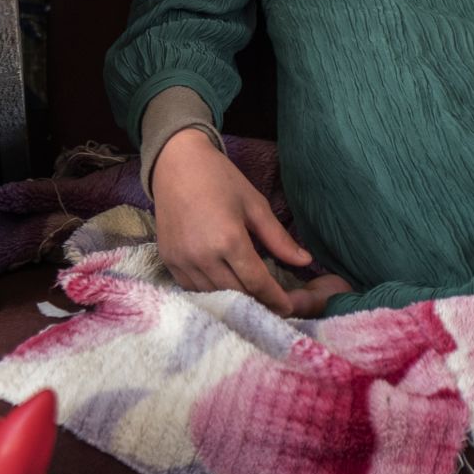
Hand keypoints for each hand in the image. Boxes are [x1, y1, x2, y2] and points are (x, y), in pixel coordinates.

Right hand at [150, 129, 351, 316]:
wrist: (175, 163)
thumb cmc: (220, 179)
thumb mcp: (255, 205)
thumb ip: (279, 238)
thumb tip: (305, 261)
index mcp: (229, 239)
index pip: (257, 282)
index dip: (275, 299)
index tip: (289, 309)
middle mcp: (203, 255)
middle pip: (237, 294)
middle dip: (258, 303)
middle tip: (273, 306)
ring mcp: (182, 260)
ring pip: (214, 295)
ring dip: (234, 300)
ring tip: (251, 300)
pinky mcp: (168, 260)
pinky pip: (193, 288)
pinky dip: (211, 292)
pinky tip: (224, 288)